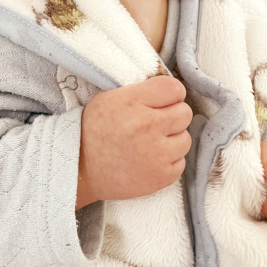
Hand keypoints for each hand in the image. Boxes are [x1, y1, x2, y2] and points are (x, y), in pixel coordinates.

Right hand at [77, 76, 192, 207]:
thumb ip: (141, 91)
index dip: (170, 94)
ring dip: (172, 139)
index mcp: (133, 103)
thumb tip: (171, 89)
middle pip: (185, 113)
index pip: (175, 88)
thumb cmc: (95, 131)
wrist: (80, 169)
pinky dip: (169, 160)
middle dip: (172, 115)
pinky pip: (181, 162)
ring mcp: (156, 154)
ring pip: (185, 138)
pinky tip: (150, 158)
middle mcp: (147, 127)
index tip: (162, 101)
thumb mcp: (109, 98)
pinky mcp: (160, 177)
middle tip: (155, 122)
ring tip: (152, 142)